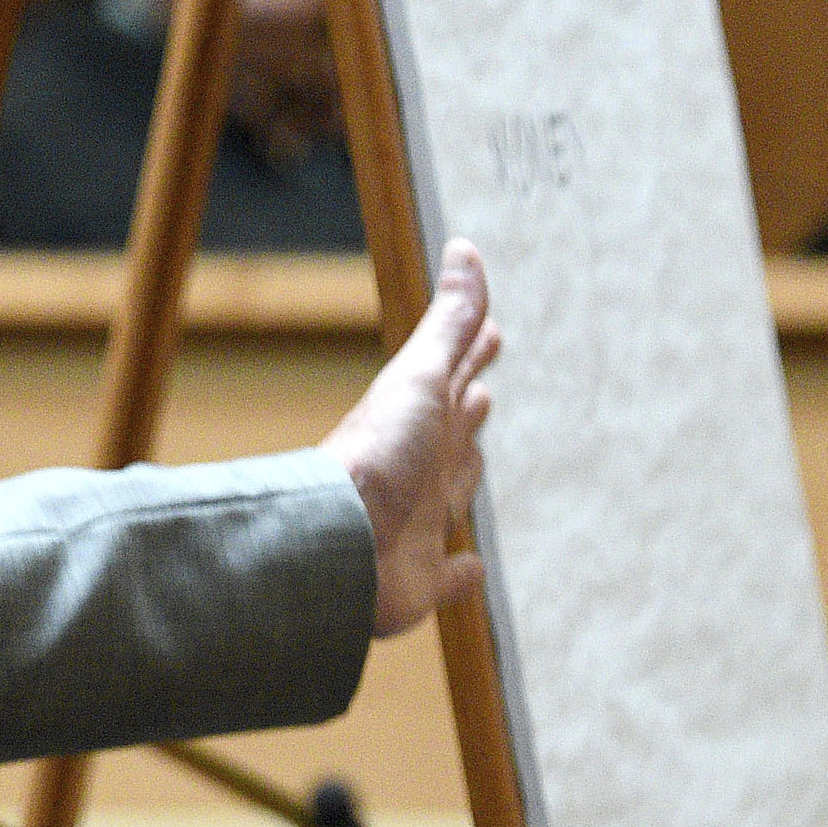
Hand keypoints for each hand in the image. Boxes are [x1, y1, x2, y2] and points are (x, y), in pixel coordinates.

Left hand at [324, 238, 501, 636]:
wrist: (336, 540)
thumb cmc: (376, 454)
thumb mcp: (420, 377)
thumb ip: (449, 322)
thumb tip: (464, 249)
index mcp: (419, 422)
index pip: (451, 379)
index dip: (470, 356)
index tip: (490, 334)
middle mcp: (417, 469)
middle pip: (449, 434)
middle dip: (467, 411)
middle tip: (483, 390)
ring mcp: (416, 523)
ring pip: (447, 495)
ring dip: (462, 478)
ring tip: (477, 460)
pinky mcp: (419, 577)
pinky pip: (447, 575)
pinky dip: (460, 573)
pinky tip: (469, 568)